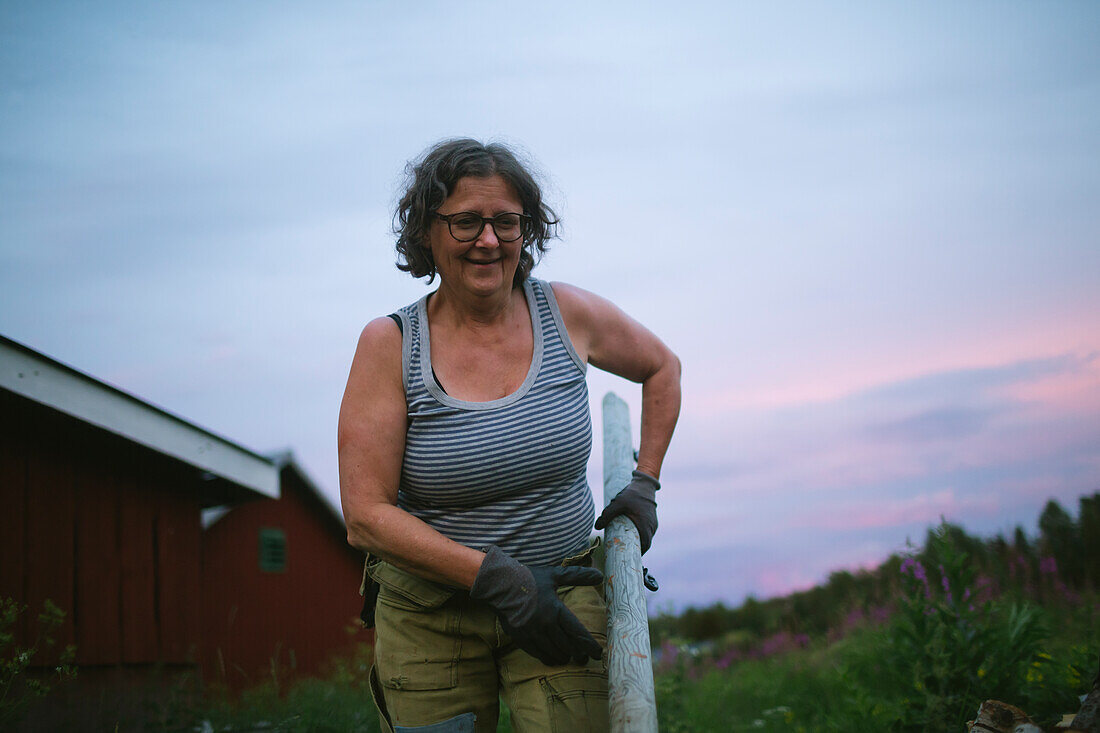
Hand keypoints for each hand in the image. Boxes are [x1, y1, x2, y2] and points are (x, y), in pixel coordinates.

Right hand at [470, 546, 603, 665]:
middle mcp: (546, 625)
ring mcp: (533, 634)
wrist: (500, 585)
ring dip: (564, 657)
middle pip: (568, 647)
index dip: (589, 646)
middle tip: (583, 659)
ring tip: (569, 658)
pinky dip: (548, 658)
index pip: (577, 633)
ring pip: (554, 653)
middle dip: (578, 655)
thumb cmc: (529, 579)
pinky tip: (553, 659)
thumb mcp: (554, 575)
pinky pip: (539, 655)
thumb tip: (600, 575)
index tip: (597, 654)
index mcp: (556, 610)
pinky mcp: (521, 639)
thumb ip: (577, 576)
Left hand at [594, 470, 658, 553]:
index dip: (638, 554)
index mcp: (645, 525)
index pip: (645, 546)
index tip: (628, 557)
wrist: (644, 485)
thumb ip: (607, 515)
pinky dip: (640, 534)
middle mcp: (651, 526)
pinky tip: (630, 533)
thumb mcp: (618, 504)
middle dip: (635, 548)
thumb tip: (596, 527)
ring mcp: (653, 523)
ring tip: (625, 543)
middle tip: (623, 552)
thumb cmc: (632, 495)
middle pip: (645, 543)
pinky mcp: (652, 520)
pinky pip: (646, 531)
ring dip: (638, 541)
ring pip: (646, 537)